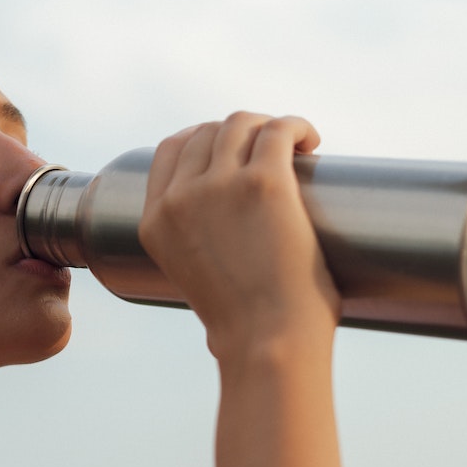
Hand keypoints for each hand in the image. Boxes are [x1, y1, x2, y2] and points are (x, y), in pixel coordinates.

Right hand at [138, 113, 339, 365]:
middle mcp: (180, 199)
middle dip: (241, 134)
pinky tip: (310, 141)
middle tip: (271, 154)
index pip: (170, 151)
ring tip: (294, 147)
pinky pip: (279, 130)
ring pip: (242, 124)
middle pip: (207, 132)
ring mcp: (220, 186)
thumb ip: (198, 251)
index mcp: (155, 222)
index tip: (232, 149)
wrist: (267, 342)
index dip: (203, 139)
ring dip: (268, 126)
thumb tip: (228, 239)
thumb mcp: (195, 281)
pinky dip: (297, 127)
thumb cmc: (244, 326)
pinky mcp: (264, 182)